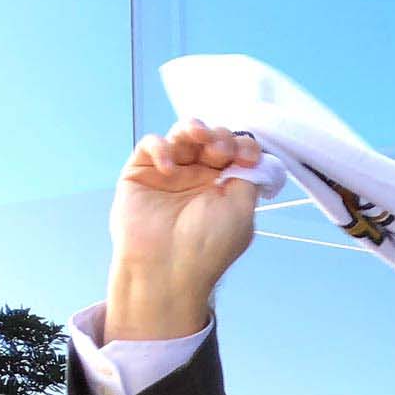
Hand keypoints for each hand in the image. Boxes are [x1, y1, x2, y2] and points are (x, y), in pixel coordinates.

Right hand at [107, 120, 265, 341]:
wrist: (168, 266)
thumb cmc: (208, 245)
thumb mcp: (241, 211)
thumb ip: (248, 179)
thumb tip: (253, 158)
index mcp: (226, 188)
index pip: (237, 154)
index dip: (244, 147)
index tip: (247, 156)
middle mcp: (200, 178)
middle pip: (212, 140)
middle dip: (221, 138)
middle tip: (222, 151)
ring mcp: (171, 173)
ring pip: (182, 135)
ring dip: (193, 128)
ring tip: (200, 136)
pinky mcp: (141, 172)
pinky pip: (151, 145)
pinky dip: (160, 148)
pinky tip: (169, 168)